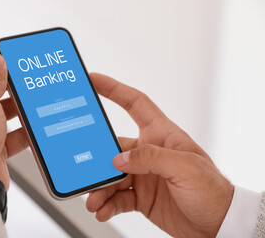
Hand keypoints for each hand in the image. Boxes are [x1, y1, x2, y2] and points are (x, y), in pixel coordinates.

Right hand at [86, 73, 233, 237]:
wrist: (218, 225)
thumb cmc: (212, 191)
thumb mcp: (186, 168)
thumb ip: (152, 158)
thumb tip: (119, 159)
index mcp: (161, 135)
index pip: (135, 103)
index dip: (114, 89)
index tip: (93, 80)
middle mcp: (149, 152)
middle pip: (112, 147)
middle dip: (96, 159)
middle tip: (85, 169)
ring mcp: (143, 175)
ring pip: (111, 175)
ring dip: (100, 188)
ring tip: (95, 200)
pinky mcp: (141, 195)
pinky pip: (117, 197)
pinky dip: (107, 203)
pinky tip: (103, 209)